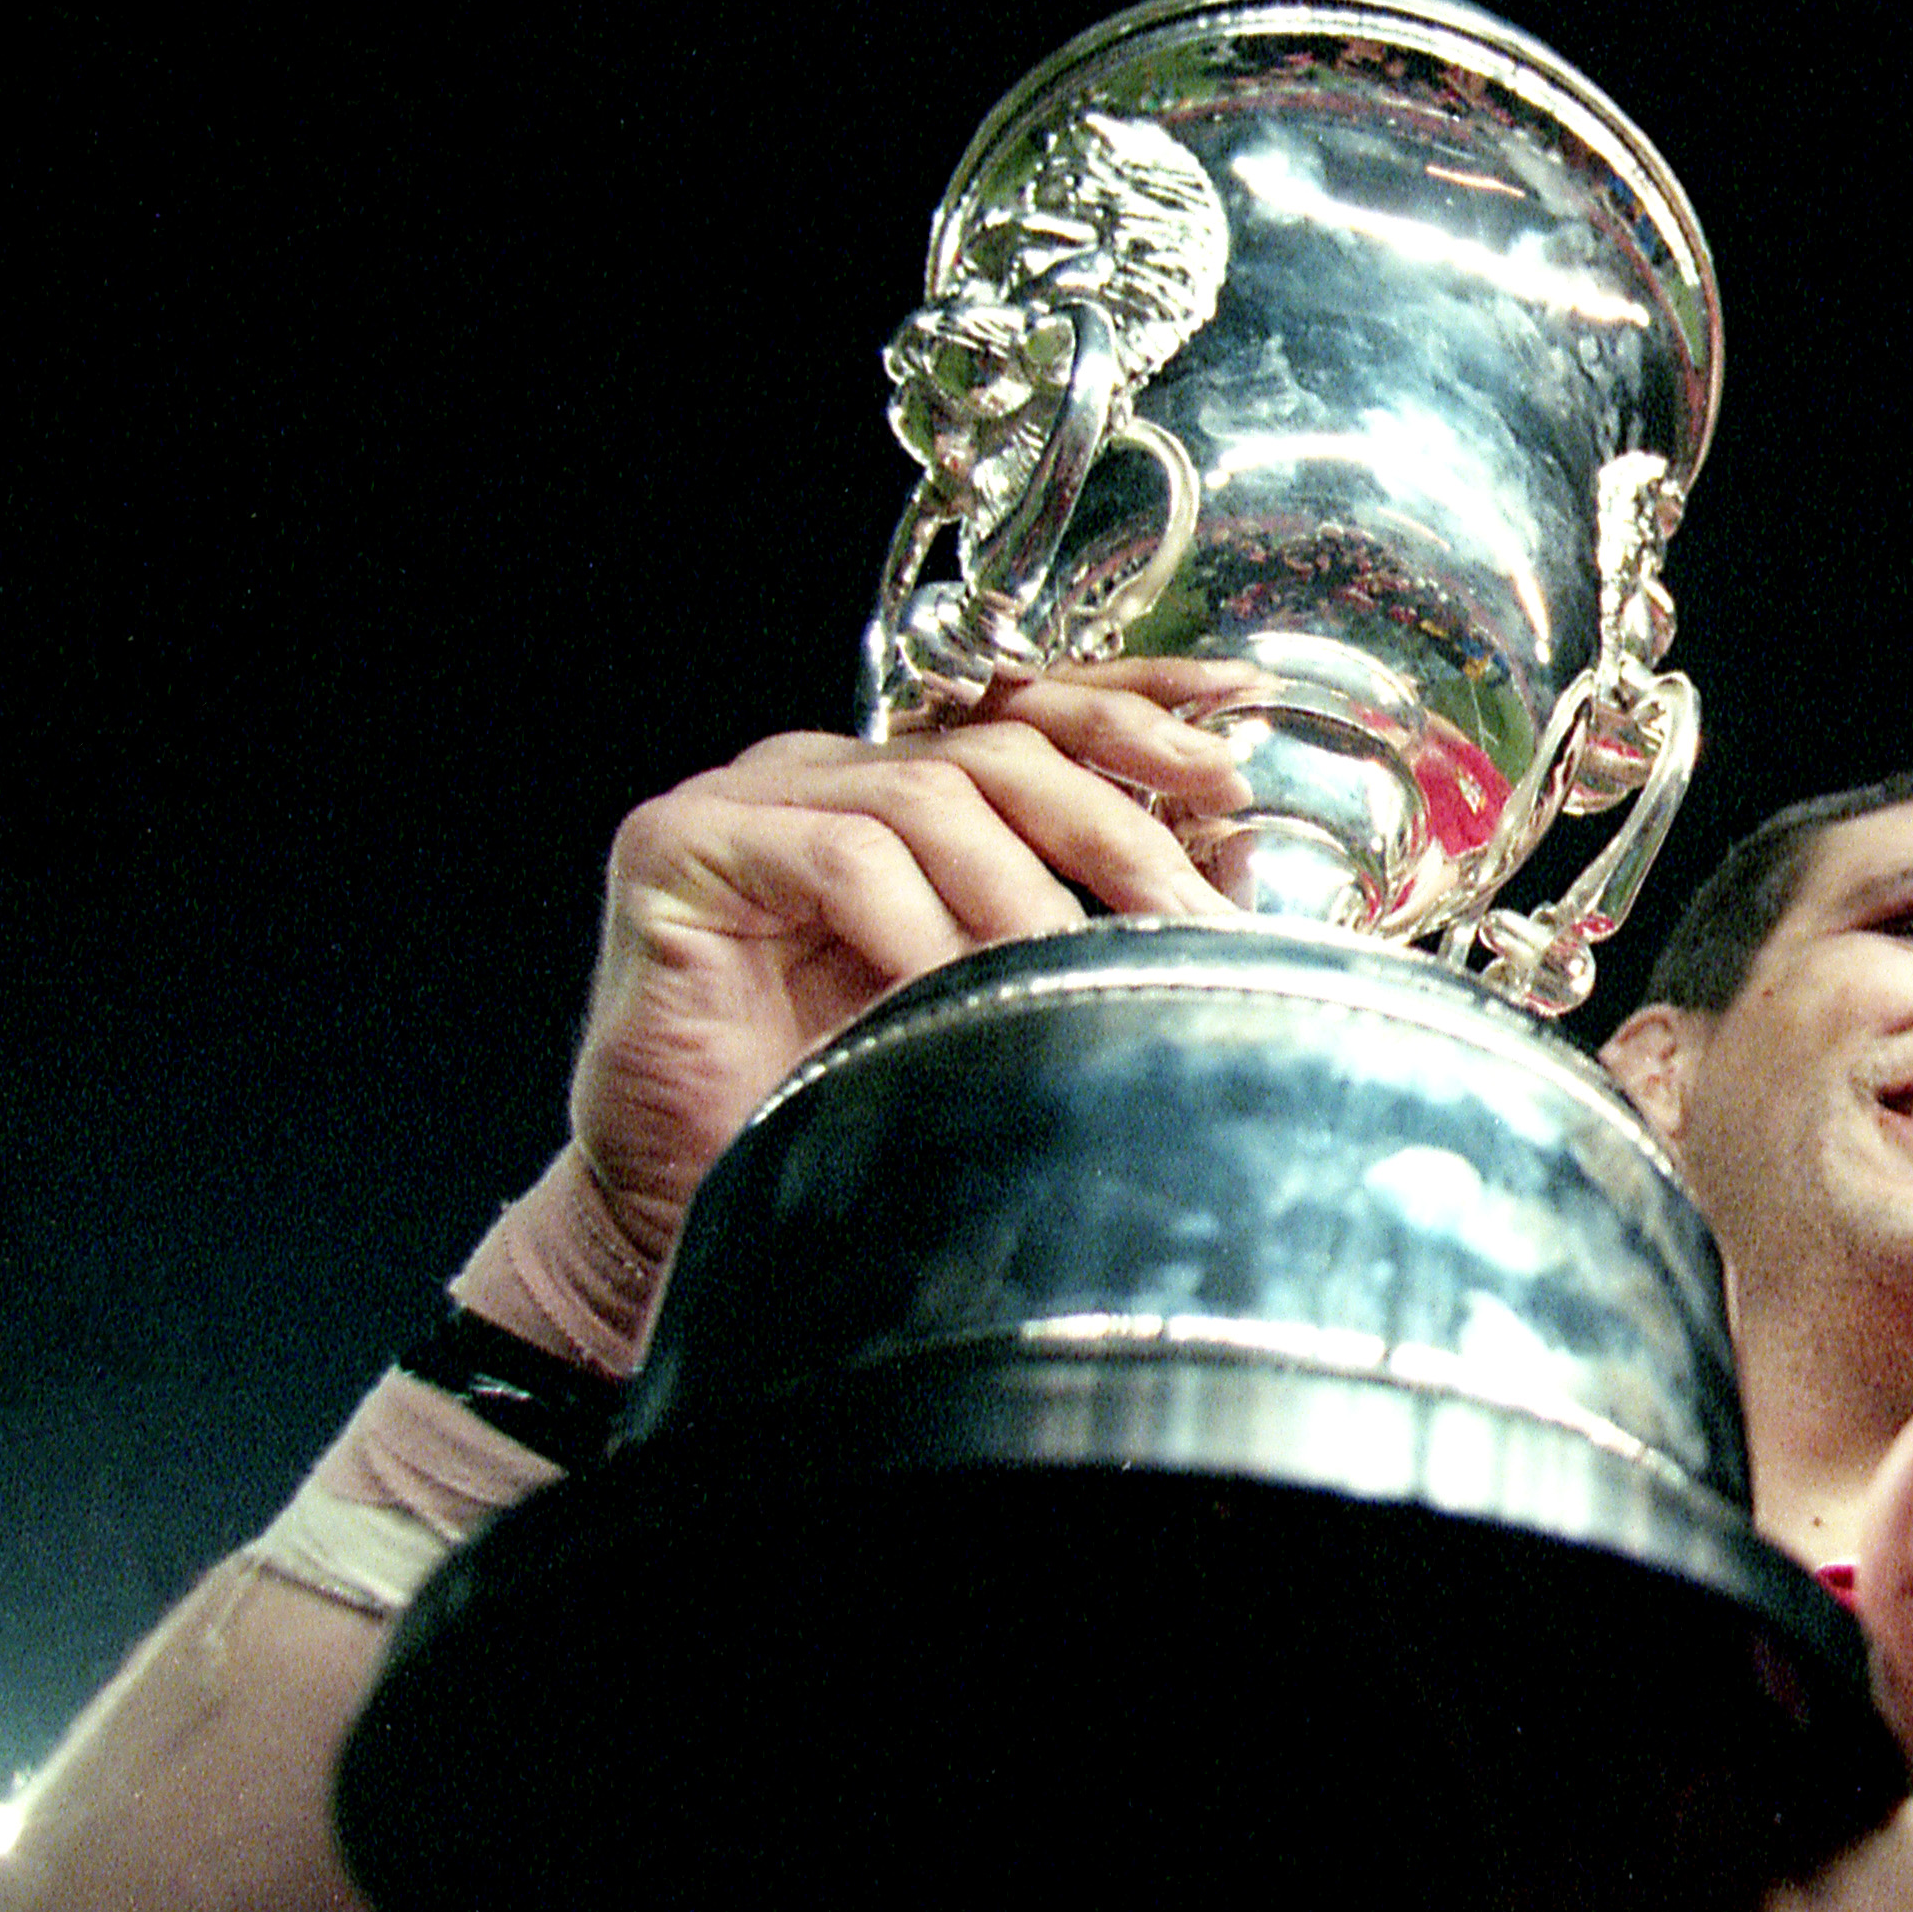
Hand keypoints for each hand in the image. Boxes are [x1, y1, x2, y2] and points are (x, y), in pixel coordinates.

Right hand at [568, 659, 1253, 1270]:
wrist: (694, 1203)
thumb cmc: (845, 1105)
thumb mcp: (997, 999)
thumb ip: (1085, 919)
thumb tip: (1226, 862)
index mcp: (907, 789)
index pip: (1032, 713)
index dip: (1134, 708)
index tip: (1232, 730)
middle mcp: (830, 772)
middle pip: (1000, 752)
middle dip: (1114, 830)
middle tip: (1186, 915)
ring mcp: (750, 798)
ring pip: (929, 802)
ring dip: (1020, 896)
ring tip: (1070, 982)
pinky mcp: (680, 847)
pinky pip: (837, 858)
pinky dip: (915, 928)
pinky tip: (949, 996)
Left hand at [1389, 1402, 1912, 1911]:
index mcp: (1689, 1788)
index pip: (1535, 1612)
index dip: (1502, 1545)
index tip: (1484, 1497)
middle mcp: (1552, 1889)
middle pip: (1442, 1715)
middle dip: (1448, 1670)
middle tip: (1471, 1637)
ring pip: (1401, 1836)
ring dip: (1425, 1803)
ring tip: (1447, 1772)